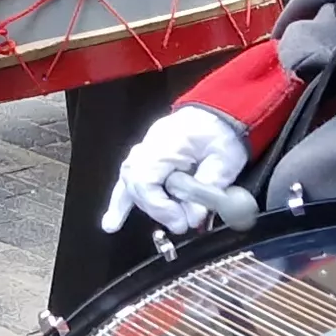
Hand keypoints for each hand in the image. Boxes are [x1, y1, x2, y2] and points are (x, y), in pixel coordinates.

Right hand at [100, 107, 248, 235]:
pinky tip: (111, 222)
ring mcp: (145, 149)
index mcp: (168, 144)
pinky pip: (128, 180)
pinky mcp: (148, 156)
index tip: (181, 220)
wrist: (220, 111)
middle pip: (135, 184)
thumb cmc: (222, 133)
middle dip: (155, 208)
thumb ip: (208, 189)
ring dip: (127, 206)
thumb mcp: (224, 161)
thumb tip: (193, 217)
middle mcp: (150, 145)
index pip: (146, 180)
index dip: (160, 206)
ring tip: (117, 224)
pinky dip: (120, 201)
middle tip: (179, 223)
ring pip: (128, 182)